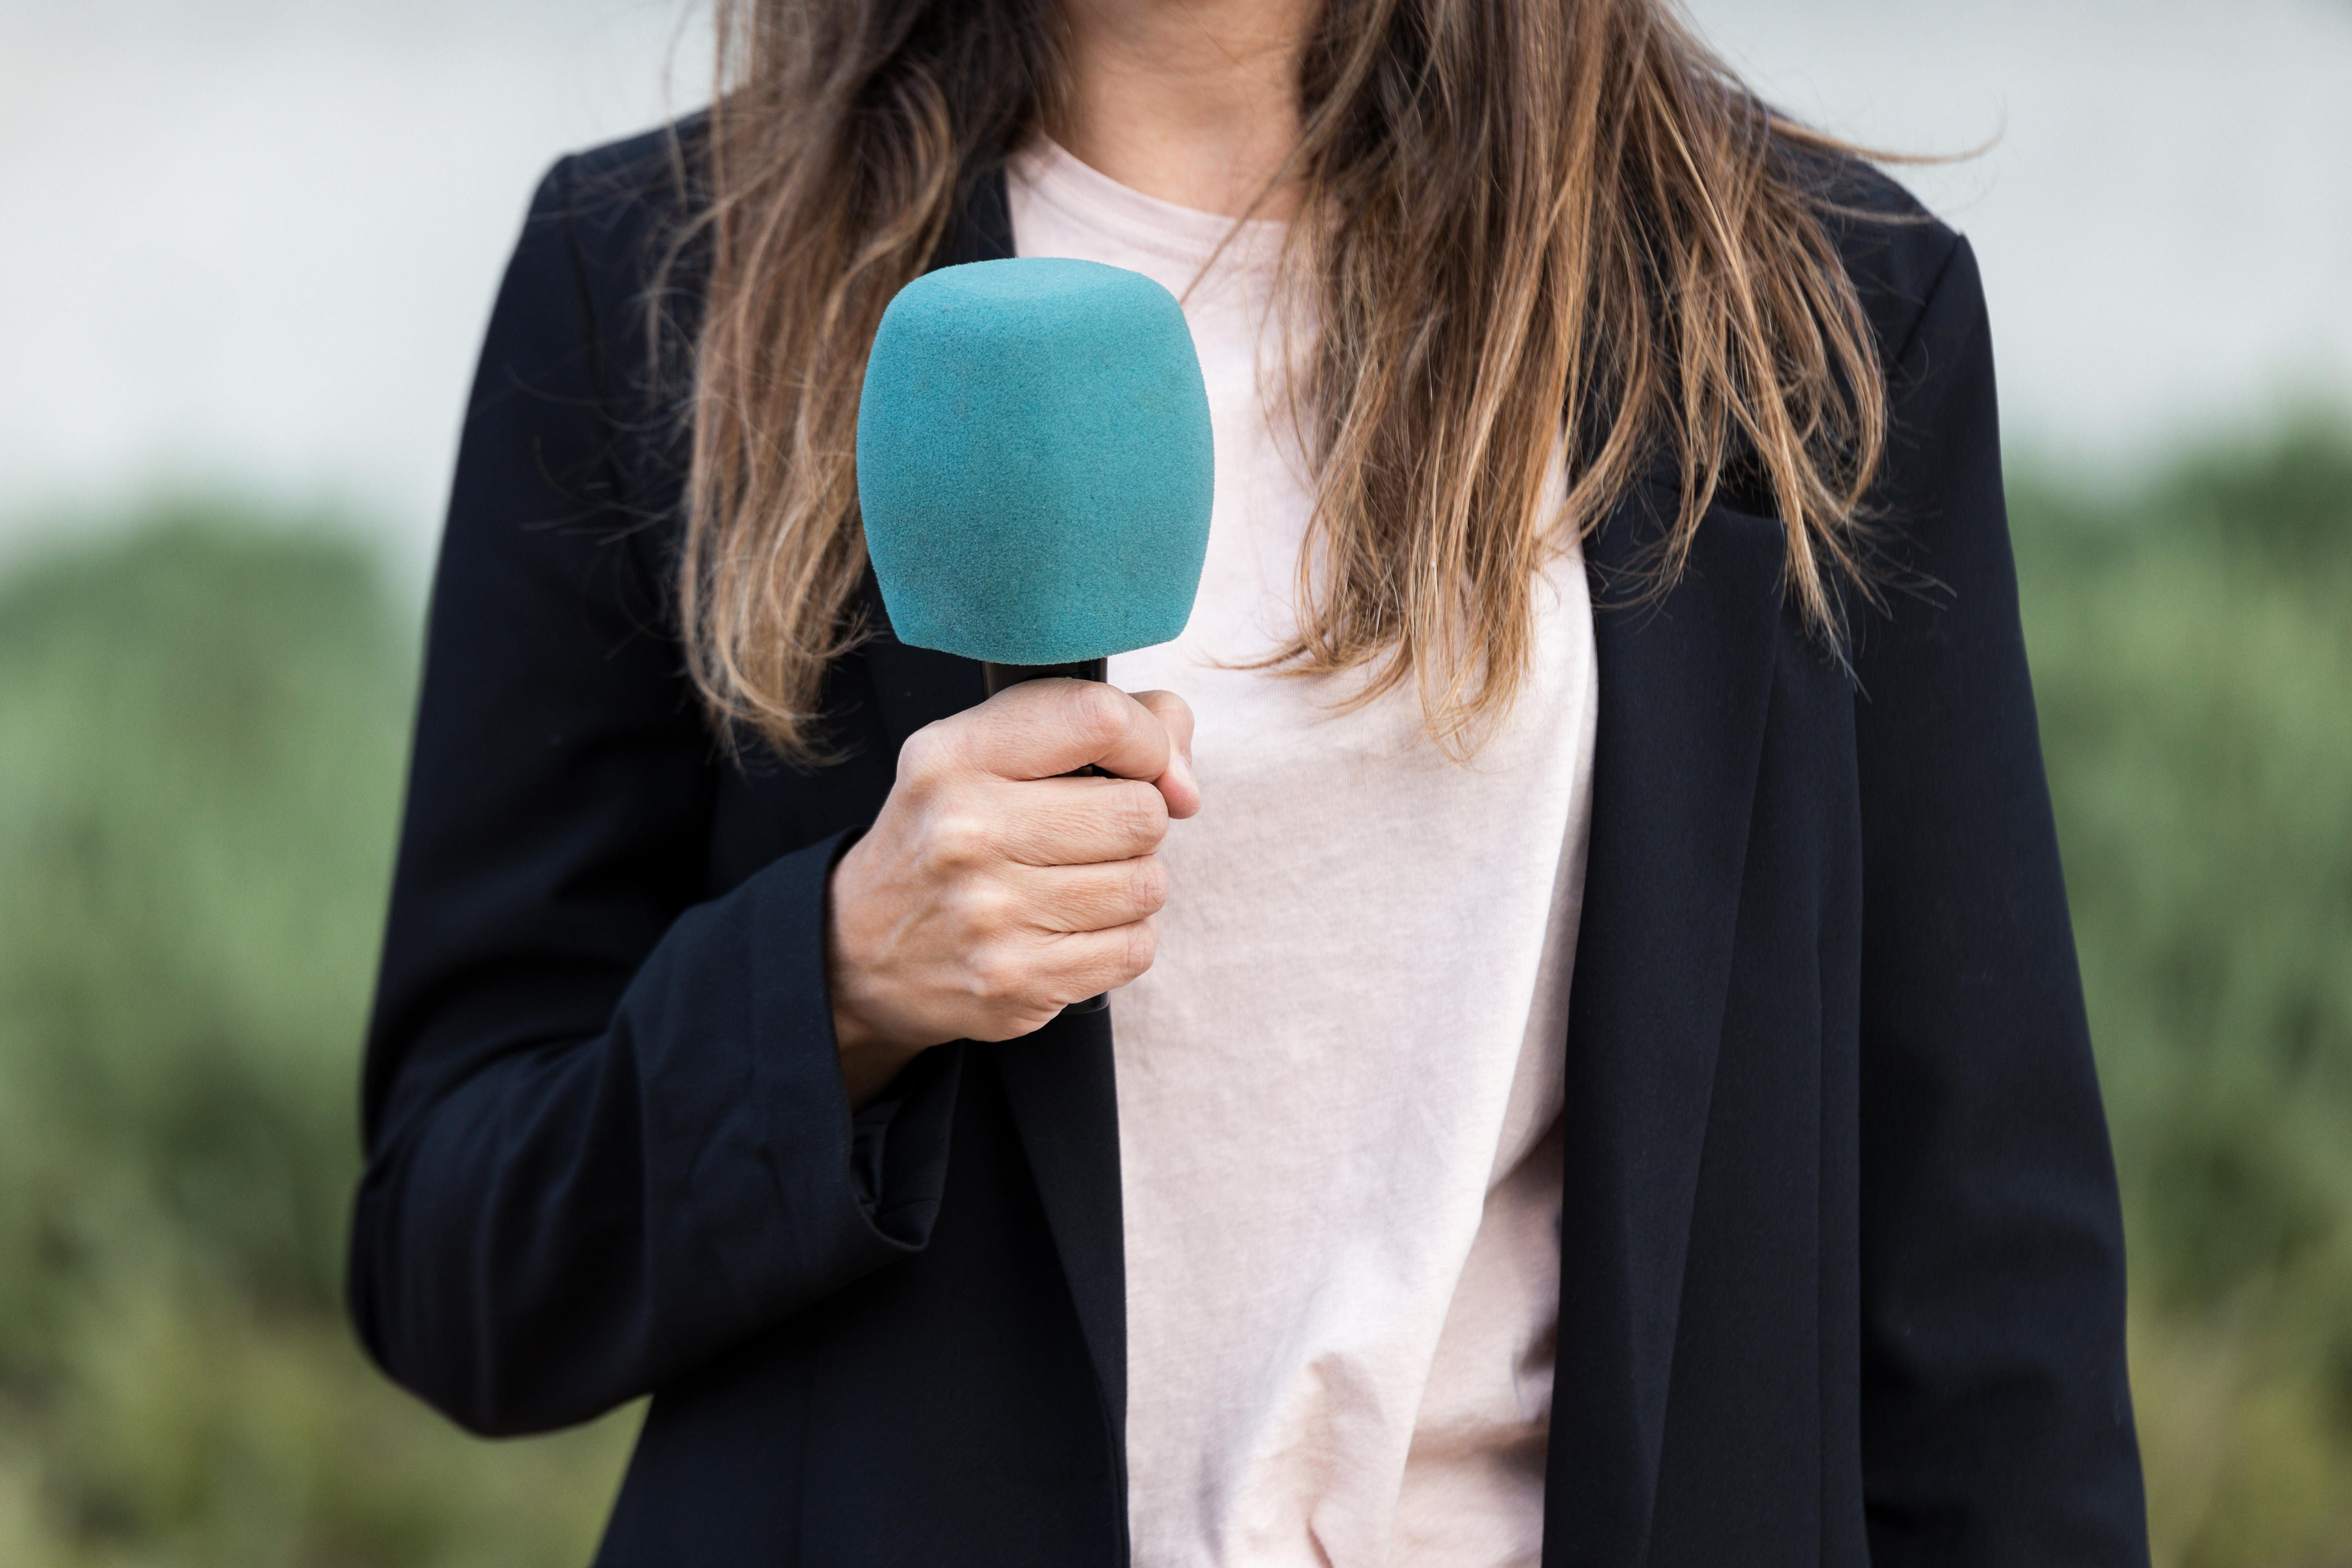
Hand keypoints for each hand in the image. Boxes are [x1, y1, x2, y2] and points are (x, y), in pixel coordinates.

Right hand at [826, 679, 1198, 1105]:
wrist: (862, 950)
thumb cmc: (951, 832)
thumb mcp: (987, 752)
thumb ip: (1100, 725)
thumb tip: (1183, 782)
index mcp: (954, 755)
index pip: (1098, 717)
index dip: (1148, 740)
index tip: (1141, 763)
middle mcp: (965, 830)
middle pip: (1139, 811)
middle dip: (1137, 820)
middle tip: (1092, 832)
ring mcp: (989, 914)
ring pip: (1147, 883)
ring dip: (1132, 882)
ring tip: (1079, 880)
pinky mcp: (1016, 982)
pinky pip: (1135, 948)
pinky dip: (1122, 938)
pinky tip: (1074, 927)